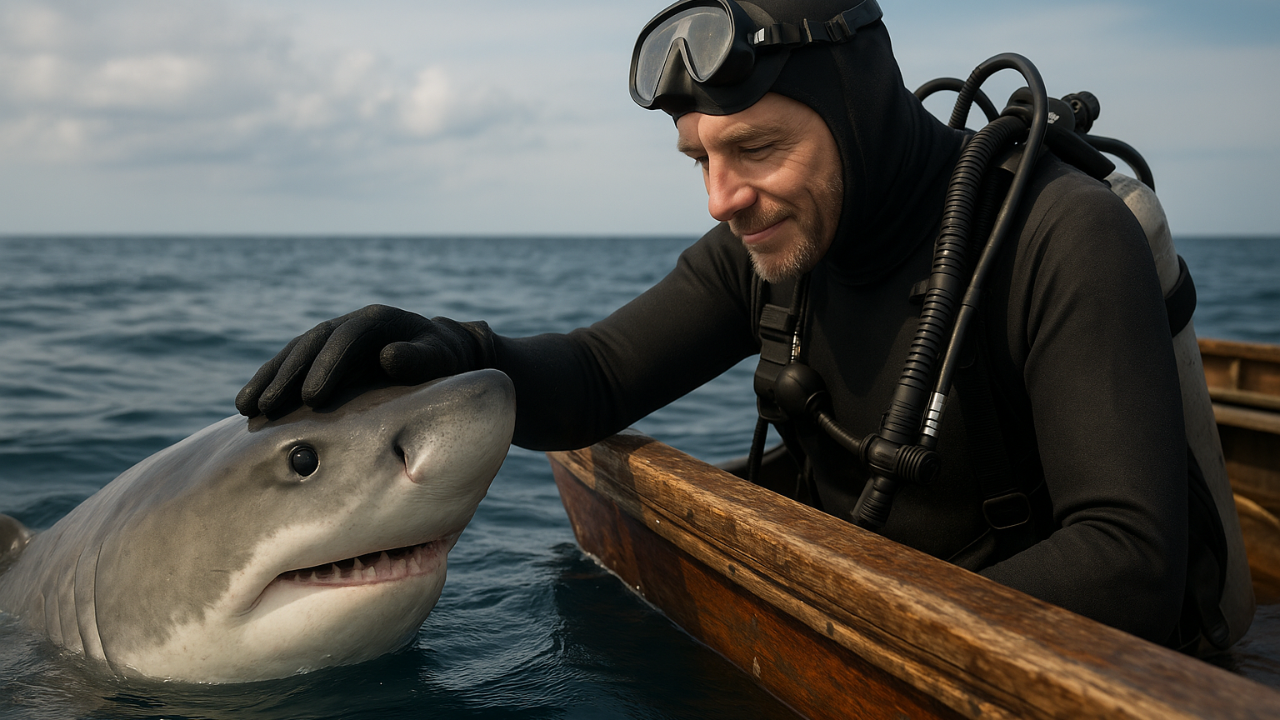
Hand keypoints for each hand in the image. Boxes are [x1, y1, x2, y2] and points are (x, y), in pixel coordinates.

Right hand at [236, 304, 494, 416]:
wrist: (442, 355)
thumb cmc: (445, 360)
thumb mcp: (440, 356)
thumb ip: (419, 358)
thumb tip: (388, 356)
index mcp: (379, 321)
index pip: (347, 338)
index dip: (327, 365)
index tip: (311, 397)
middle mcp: (352, 324)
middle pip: (312, 344)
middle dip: (288, 375)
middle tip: (268, 406)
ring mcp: (336, 337)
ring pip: (295, 352)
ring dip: (269, 378)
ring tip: (247, 407)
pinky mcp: (325, 355)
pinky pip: (291, 364)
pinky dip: (269, 381)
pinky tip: (248, 405)